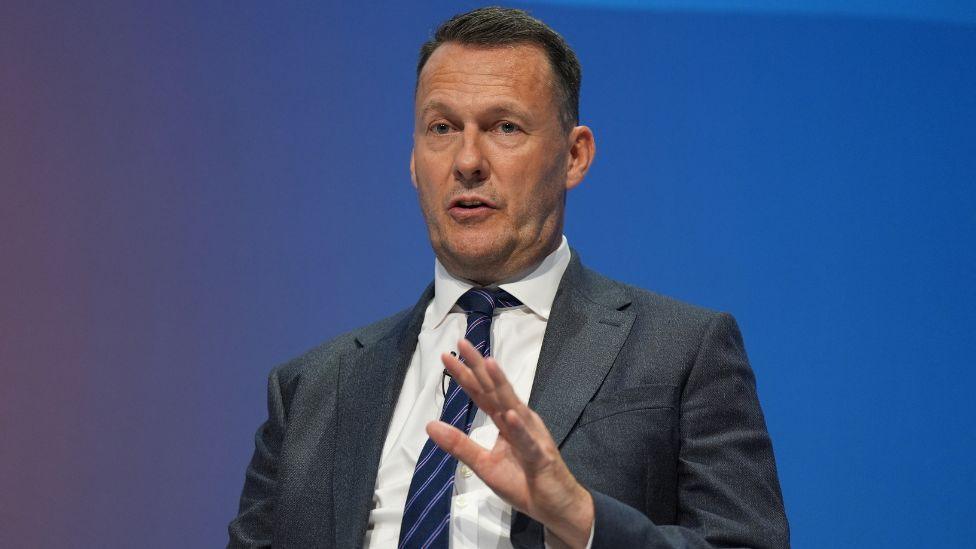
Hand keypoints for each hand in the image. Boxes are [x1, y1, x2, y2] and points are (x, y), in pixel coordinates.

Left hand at [426, 339, 593, 547]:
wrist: (556, 506)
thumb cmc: (523, 482)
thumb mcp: (484, 465)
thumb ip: (460, 445)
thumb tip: (430, 425)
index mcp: (506, 421)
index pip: (482, 393)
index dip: (465, 375)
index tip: (447, 356)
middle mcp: (520, 421)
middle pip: (495, 390)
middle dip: (479, 367)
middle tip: (462, 343)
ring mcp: (532, 436)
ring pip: (513, 407)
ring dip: (501, 385)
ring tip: (487, 363)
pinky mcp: (540, 457)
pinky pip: (527, 442)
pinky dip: (519, 429)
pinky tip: (509, 416)